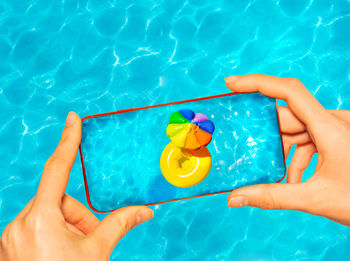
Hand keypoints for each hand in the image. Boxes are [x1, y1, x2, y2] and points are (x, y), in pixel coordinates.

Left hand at [0, 112, 153, 260]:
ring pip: (48, 214)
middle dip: (80, 215)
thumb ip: (121, 223)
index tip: (73, 119)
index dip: (68, 141)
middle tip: (92, 238)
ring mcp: (11, 236)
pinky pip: (36, 226)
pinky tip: (62, 253)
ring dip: (68, 225)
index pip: (58, 169)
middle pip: (58, 200)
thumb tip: (146, 210)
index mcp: (41, 219)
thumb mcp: (98, 251)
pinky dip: (54, 233)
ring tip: (78, 251)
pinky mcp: (11, 245)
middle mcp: (19, 223)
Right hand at [225, 74, 349, 225]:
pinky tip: (295, 179)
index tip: (231, 84)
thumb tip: (235, 198)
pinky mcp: (337, 137)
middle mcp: (334, 122)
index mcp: (330, 128)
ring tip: (281, 179)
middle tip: (247, 149)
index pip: (288, 91)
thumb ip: (272, 197)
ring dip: (284, 152)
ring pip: (297, 130)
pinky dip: (297, 156)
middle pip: (288, 116)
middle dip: (268, 136)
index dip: (257, 83)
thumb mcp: (315, 198)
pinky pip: (309, 139)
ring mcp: (337, 129)